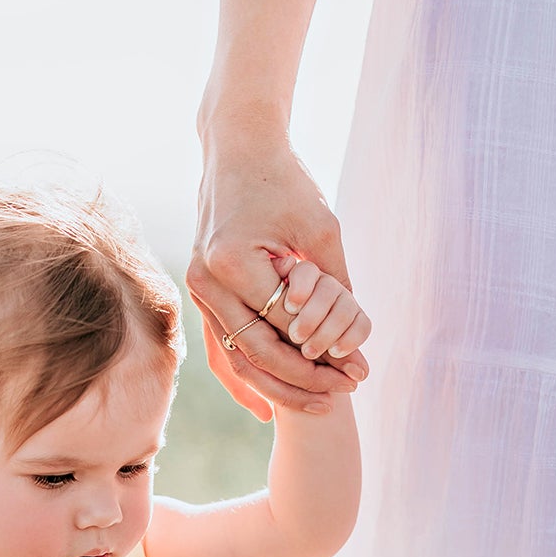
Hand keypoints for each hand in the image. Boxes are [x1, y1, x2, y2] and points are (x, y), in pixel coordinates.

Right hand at [187, 126, 368, 420]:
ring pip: (236, 358)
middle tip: (343, 395)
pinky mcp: (201, 294)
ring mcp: (197, 290)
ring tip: (318, 403)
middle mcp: (205, 281)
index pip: (282, 327)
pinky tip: (266, 409)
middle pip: (256, 352)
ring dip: (276, 387)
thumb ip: (334, 286)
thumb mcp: (321, 229)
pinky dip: (244, 380)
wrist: (238, 148)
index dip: (322, 356)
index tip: (358, 371)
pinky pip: (219, 349)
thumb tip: (351, 343)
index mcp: (230, 263)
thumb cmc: (284, 181)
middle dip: (303, 380)